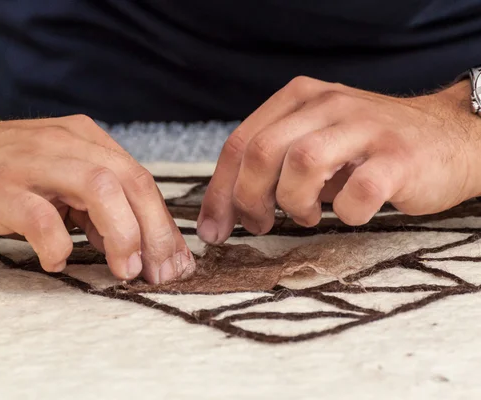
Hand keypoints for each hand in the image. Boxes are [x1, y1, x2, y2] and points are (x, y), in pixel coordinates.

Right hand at [0, 114, 194, 282]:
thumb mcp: (56, 181)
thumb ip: (93, 205)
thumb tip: (133, 244)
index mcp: (82, 140)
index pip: (139, 179)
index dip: (163, 224)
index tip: (175, 262)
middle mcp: (63, 143)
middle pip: (130, 181)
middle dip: (155, 232)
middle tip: (161, 272)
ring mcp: (31, 163)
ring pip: (98, 187)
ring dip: (122, 233)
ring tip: (125, 270)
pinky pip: (40, 215)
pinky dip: (58, 243)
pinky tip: (57, 261)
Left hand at [198, 76, 480, 242]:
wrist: (448, 137)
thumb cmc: (367, 150)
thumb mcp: (313, 141)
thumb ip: (271, 164)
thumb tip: (223, 210)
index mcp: (299, 98)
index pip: (240, 143)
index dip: (219, 192)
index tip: (214, 229)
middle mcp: (328, 104)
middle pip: (262, 152)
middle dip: (248, 199)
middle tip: (260, 224)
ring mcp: (365, 127)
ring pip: (302, 163)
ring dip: (294, 203)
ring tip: (308, 215)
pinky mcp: (398, 157)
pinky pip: (357, 191)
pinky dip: (347, 213)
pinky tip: (352, 213)